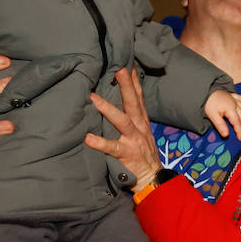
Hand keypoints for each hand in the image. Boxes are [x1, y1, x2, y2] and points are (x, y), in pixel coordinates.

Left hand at [85, 68, 162, 189]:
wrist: (153, 179)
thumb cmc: (142, 154)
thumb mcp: (141, 132)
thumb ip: (131, 117)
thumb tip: (117, 100)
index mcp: (142, 121)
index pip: (138, 96)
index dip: (133, 80)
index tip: (127, 62)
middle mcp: (139, 127)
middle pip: (133, 102)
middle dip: (127, 85)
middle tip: (119, 68)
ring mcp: (134, 140)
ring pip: (122, 121)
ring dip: (108, 109)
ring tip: (93, 98)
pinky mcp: (127, 154)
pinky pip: (112, 148)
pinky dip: (100, 143)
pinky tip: (88, 138)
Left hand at [203, 89, 240, 140]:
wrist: (205, 90)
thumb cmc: (208, 103)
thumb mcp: (213, 116)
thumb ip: (221, 125)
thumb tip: (226, 135)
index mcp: (231, 110)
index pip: (237, 123)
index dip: (239, 131)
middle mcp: (235, 105)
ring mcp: (233, 99)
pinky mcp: (231, 95)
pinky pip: (240, 97)